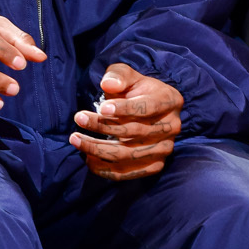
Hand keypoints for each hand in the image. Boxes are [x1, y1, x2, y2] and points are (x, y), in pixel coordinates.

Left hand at [70, 62, 182, 179]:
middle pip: (134, 132)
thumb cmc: (134, 90)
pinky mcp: (155, 166)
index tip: (101, 108)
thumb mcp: (127, 75)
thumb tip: (108, 85)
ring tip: (76, 139)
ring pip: (127, 154)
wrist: (146, 111)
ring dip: (97, 148)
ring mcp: (165, 149)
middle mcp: (172, 127)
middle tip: (79, 118)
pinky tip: (87, 157)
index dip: (124, 109)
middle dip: (102, 126)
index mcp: (170, 100)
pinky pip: (127, 173)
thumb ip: (118, 76)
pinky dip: (104, 168)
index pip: (147, 107)